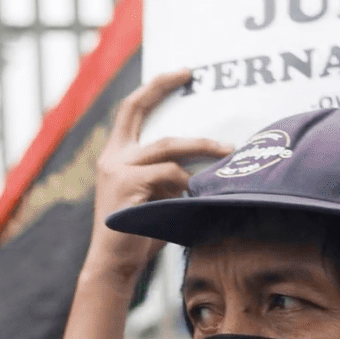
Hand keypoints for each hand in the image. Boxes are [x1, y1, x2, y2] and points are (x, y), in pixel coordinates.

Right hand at [86, 69, 231, 285]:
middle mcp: (112, 157)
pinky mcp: (127, 184)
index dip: (153, 88)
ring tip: (228, 151)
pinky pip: (170, 174)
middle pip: (138, 109)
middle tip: (191, 74)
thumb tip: (204, 164)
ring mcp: (117, 169)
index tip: (180, 73)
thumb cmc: (139, 235)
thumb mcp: (153, 196)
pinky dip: (189, 183)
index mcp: (115, 156)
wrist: (114, 265)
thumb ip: (167, 175)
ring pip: (166, 146)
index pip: (131, 109)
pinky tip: (200, 195)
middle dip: (163, 86)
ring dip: (202, 146)